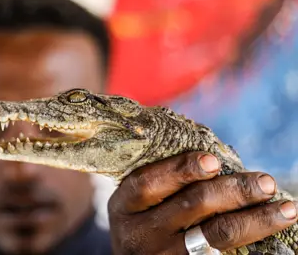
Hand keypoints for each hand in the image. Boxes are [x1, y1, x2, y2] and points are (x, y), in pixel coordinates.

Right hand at [107, 152, 297, 253]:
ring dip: (255, 219)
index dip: (180, 169)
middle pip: (190, 206)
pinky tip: (271, 232)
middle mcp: (139, 234)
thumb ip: (163, 185)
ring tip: (285, 208)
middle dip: (233, 191)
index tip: (214, 161)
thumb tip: (216, 160)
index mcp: (124, 207)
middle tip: (264, 183)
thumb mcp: (138, 206)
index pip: (148, 183)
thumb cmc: (145, 224)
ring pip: (215, 235)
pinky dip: (251, 240)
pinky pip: (221, 254)